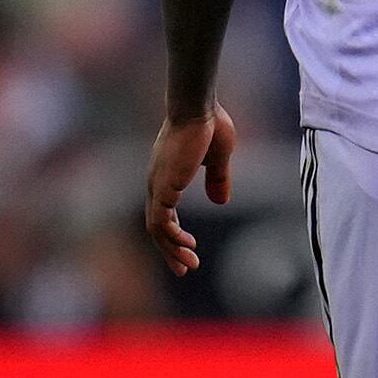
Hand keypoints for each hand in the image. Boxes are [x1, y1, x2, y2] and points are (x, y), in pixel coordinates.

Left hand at [145, 105, 238, 275]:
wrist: (198, 108)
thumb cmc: (209, 124)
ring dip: (171, 250)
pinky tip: (187, 247)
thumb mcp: (218, 158)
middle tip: (184, 269)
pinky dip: (172, 238)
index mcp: (167, 176)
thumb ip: (218, 179)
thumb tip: (220, 201)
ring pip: (157, 229)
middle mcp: (157, 183)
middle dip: (170, 250)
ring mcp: (157, 186)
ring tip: (188, 265)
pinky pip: (161, 223)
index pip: (165, 213)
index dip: (176, 233)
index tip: (190, 248)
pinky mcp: (163, 188)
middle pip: (157, 226)